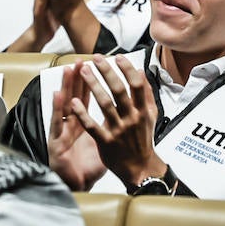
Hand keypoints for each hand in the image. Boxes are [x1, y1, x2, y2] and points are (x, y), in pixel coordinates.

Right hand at [47, 63, 106, 190]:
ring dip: (66, 86)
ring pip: (64, 104)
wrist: (77, 187)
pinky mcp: (56, 142)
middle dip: (78, 78)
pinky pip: (57, 124)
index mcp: (83, 124)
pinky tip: (58, 96)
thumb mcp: (101, 144)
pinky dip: (58, 109)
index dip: (92, 81)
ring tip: (67, 70)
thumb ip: (108, 128)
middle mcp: (72, 125)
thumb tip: (126, 114)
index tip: (96, 65)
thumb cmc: (87, 166)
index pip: (87, 98)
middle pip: (74, 96)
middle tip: (80, 60)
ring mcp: (63, 132)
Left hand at [70, 56, 166, 186]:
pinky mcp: (106, 142)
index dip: (126, 69)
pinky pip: (92, 126)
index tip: (117, 57)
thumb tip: (142, 71)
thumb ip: (146, 93)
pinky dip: (83, 114)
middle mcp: (131, 118)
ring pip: (104, 104)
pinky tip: (74, 102)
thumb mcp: (150, 115)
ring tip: (83, 71)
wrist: (141, 168)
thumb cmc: (143, 140)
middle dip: (106, 72)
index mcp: (142, 110)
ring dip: (93, 85)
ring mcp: (118, 130)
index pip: (136, 84)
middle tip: (95, 58)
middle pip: (118, 90)